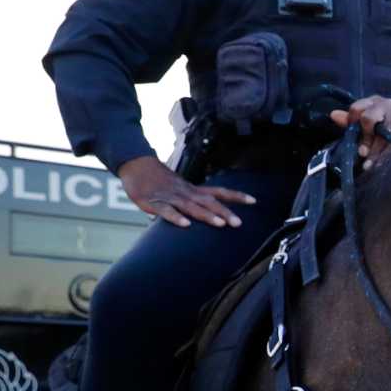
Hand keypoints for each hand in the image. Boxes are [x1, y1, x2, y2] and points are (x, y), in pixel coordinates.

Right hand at [117, 155, 254, 228]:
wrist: (137, 165)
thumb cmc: (161, 180)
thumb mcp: (182, 189)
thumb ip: (196, 201)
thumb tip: (214, 213)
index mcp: (193, 190)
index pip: (219, 192)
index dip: (236, 196)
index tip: (254, 201)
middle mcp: (185, 193)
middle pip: (208, 202)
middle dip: (224, 212)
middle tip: (239, 223)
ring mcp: (171, 197)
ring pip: (191, 207)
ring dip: (206, 215)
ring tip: (220, 224)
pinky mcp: (154, 202)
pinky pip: (166, 211)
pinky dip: (176, 218)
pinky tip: (186, 225)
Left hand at [331, 95, 390, 162]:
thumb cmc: (385, 127)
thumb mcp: (366, 123)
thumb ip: (350, 121)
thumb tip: (333, 115)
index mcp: (373, 101)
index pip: (356, 109)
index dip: (352, 124)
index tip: (352, 138)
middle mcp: (386, 104)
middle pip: (367, 119)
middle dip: (365, 138)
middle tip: (362, 153)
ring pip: (382, 134)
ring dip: (375, 152)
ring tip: (369, 166)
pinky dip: (387, 155)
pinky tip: (381, 165)